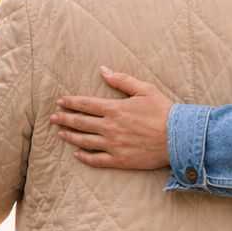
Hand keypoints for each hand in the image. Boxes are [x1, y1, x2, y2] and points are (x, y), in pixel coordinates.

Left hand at [51, 66, 172, 169]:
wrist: (178, 137)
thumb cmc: (163, 111)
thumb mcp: (144, 89)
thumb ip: (121, 80)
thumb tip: (103, 70)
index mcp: (114, 108)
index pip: (85, 104)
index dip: (70, 102)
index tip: (60, 101)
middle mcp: (109, 127)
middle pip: (80, 122)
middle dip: (64, 119)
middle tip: (52, 118)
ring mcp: (113, 145)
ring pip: (85, 141)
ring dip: (70, 137)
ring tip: (60, 133)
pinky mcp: (119, 160)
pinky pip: (97, 160)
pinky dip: (85, 157)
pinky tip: (78, 154)